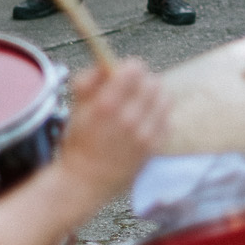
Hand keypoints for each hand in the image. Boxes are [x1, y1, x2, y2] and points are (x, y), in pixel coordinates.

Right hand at [57, 59, 171, 204]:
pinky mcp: (154, 147)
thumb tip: (105, 64)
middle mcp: (128, 119)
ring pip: (164, 98)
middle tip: (133, 88)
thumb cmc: (79, 142)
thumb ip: (88, 81)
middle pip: (152, 82)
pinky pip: (168, 119)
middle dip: (142, 81)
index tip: (124, 72)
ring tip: (141, 104)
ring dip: (154, 96)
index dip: (129, 67)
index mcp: (106, 106)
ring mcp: (144, 134)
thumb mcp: (76, 108)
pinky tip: (145, 121)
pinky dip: (159, 116)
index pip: (134, 69)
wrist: (85, 181)